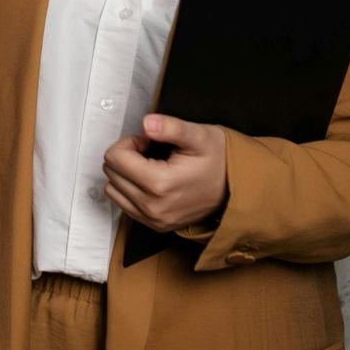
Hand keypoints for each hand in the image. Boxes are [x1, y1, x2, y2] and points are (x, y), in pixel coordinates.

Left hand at [102, 114, 229, 231]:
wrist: (238, 189)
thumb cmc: (219, 160)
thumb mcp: (199, 136)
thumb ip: (171, 128)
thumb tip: (147, 123)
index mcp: (160, 184)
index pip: (114, 157)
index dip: (130, 142)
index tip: (149, 141)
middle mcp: (153, 207)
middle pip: (111, 172)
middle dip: (127, 156)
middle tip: (151, 152)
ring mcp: (154, 220)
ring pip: (113, 189)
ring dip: (126, 173)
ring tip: (151, 166)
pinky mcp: (156, 226)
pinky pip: (124, 204)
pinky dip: (130, 189)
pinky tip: (151, 181)